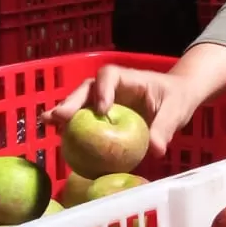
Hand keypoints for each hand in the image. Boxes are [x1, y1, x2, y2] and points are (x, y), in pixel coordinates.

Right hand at [43, 65, 199, 158]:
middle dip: (72, 101)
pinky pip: (85, 119)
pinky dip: (71, 127)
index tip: (102, 109)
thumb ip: (166, 127)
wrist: (178, 98)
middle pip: (87, 89)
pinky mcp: (102, 116)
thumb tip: (156, 151)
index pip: (110, 75)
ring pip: (80, 103)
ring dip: (64, 113)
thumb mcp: (176, 111)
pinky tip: (57, 138)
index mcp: (129, 79)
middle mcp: (112, 87)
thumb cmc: (177, 98)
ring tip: (47, 124)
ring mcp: (104, 100)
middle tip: (59, 117)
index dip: (103, 89)